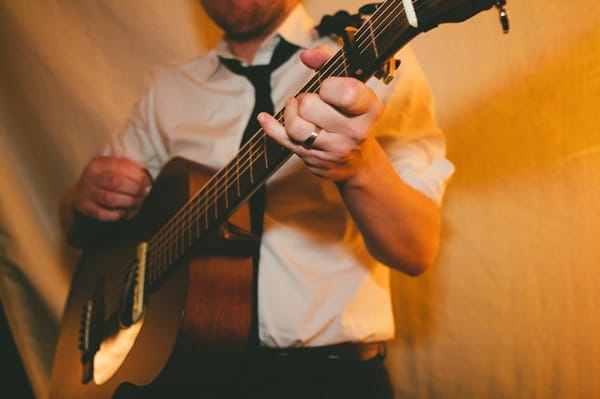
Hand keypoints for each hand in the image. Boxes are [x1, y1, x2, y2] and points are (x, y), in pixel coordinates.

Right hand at [70, 156, 151, 220]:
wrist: (83, 192)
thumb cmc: (106, 180)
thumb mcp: (115, 169)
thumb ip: (130, 170)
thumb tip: (146, 179)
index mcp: (99, 163)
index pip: (121, 166)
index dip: (138, 175)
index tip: (148, 182)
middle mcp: (90, 177)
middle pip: (116, 182)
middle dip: (135, 189)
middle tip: (144, 193)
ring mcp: (86, 193)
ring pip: (110, 199)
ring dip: (129, 202)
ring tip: (137, 202)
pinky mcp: (85, 208)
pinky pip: (103, 214)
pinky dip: (116, 214)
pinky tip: (123, 211)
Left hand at [258, 45, 382, 181]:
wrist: (358, 161)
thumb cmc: (353, 115)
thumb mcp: (353, 87)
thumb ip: (329, 62)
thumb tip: (307, 55)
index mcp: (368, 109)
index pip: (345, 93)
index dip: (329, 86)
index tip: (329, 87)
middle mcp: (353, 132)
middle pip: (310, 106)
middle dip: (305, 99)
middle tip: (313, 101)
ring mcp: (333, 150)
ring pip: (295, 127)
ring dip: (290, 112)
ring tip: (298, 110)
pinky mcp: (314, 160)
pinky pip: (283, 141)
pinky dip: (270, 127)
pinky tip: (264, 118)